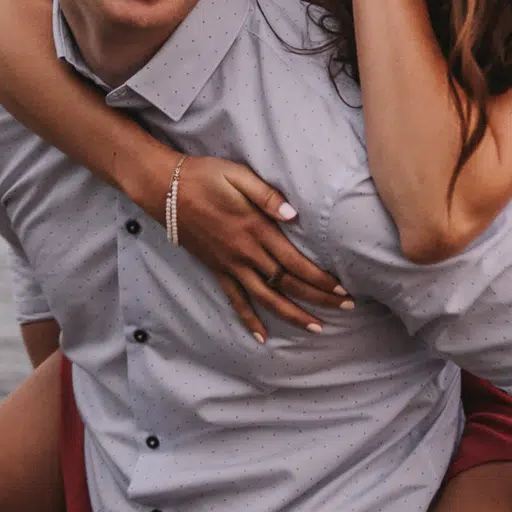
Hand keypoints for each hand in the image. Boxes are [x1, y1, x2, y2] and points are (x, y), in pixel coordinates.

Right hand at [171, 156, 353, 341]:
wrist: (165, 189)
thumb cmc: (205, 176)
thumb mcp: (238, 175)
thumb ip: (267, 196)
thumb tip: (293, 214)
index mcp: (256, 229)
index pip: (295, 262)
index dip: (320, 278)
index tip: (341, 288)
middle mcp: (245, 253)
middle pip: (287, 284)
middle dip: (318, 298)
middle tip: (345, 308)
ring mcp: (229, 265)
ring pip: (266, 299)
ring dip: (292, 315)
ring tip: (316, 328)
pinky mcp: (216, 269)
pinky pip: (234, 300)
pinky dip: (248, 320)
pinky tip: (262, 336)